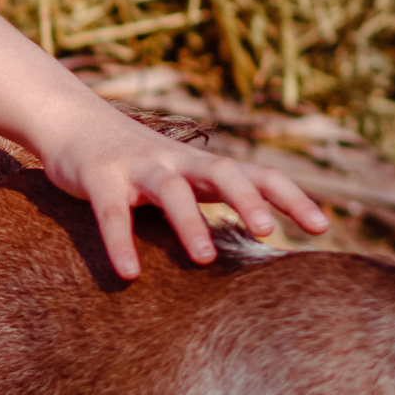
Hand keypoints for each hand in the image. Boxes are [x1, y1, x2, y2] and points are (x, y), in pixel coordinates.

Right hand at [37, 97, 327, 280]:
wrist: (72, 122)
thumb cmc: (136, 163)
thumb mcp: (180, 179)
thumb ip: (212, 202)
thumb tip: (255, 246)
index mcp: (203, 167)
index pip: (258, 174)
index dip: (290, 198)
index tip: (322, 227)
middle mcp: (177, 162)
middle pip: (222, 171)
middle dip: (247, 198)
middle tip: (267, 231)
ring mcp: (138, 167)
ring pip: (171, 191)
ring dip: (189, 222)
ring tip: (204, 259)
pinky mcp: (100, 178)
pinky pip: (111, 212)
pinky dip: (120, 241)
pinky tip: (129, 273)